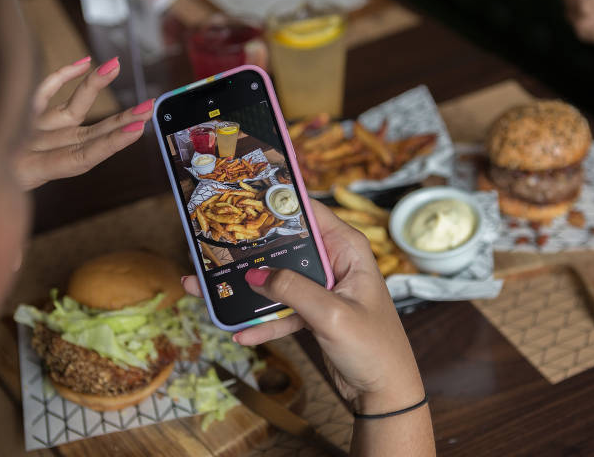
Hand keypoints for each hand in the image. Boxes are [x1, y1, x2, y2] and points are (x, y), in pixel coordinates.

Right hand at [15, 56, 153, 189]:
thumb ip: (5, 176)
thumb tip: (17, 163)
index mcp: (33, 169)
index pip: (83, 157)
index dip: (110, 144)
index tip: (137, 129)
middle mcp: (41, 149)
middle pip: (92, 133)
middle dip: (121, 119)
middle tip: (149, 105)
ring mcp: (33, 130)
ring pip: (74, 107)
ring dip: (94, 86)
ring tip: (115, 65)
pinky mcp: (20, 114)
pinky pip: (47, 92)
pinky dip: (64, 76)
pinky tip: (85, 62)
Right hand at [182, 200, 424, 412]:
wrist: (384, 391)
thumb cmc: (374, 348)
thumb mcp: (332, 315)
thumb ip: (293, 290)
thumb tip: (254, 275)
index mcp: (347, 248)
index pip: (309, 212)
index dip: (278, 204)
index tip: (244, 201)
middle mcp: (334, 262)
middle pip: (286, 246)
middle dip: (252, 251)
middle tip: (215, 248)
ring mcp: (323, 287)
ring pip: (278, 279)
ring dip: (248, 289)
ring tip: (209, 290)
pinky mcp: (314, 311)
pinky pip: (281, 309)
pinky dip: (263, 321)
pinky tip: (241, 332)